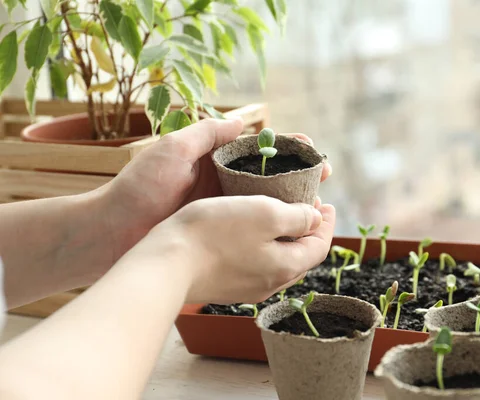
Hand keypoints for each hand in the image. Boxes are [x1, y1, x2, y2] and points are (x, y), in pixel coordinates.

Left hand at [101, 118, 331, 264]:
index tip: (310, 148)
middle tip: (325, 176)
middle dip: (301, 174)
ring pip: (269, 205)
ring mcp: (224, 213)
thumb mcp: (172, 149)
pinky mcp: (221, 238)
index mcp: (214, 161)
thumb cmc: (140, 188)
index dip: (288, 148)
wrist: (114, 232)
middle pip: (272, 177)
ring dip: (295, 202)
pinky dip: (277, 228)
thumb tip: (243, 120)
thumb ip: (207, 133)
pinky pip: (255, 231)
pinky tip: (295, 230)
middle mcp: (224, 186)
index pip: (260, 150)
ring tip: (318, 204)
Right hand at [135, 195, 335, 303]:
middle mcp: (271, 284)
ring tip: (281, 217)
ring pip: (279, 263)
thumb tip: (315, 220)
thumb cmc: (215, 233)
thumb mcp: (264, 214)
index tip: (326, 204)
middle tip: (306, 207)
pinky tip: (252, 234)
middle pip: (302, 257)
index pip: (320, 247)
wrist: (166, 264)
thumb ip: (296, 218)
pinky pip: (257, 267)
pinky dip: (265, 248)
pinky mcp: (227, 286)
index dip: (327, 224)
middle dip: (308, 232)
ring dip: (286, 240)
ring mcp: (247, 288)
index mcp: (286, 266)